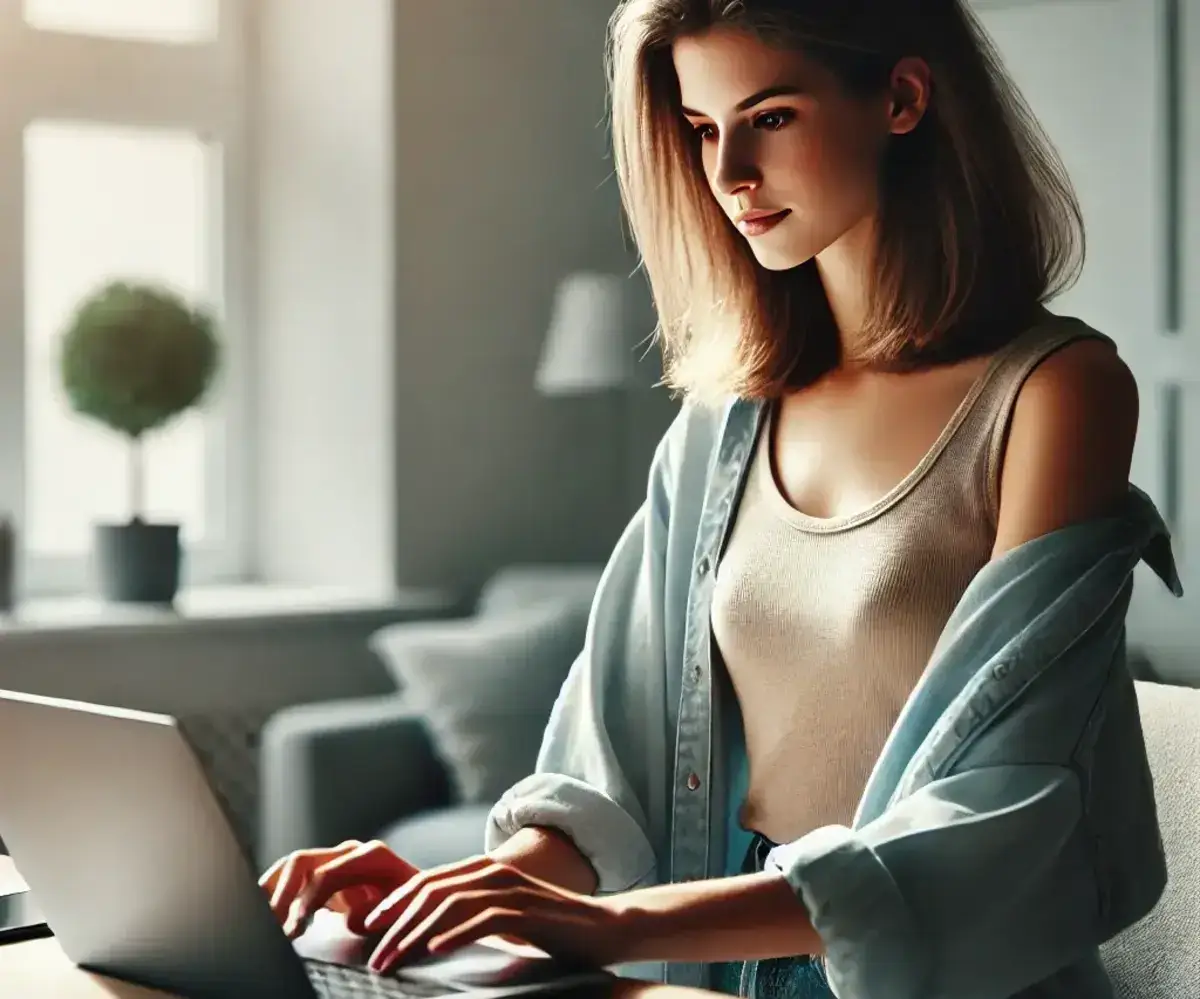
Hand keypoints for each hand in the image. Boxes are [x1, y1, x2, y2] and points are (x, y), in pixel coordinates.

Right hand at [258, 839, 417, 937]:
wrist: (425, 901)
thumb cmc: (415, 909)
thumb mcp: (400, 913)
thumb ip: (377, 912)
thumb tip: (352, 918)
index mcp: (371, 857)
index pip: (324, 873)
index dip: (305, 902)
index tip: (293, 929)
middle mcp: (350, 853)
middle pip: (301, 862)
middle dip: (281, 895)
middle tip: (272, 927)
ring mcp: (338, 861)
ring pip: (292, 867)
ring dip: (274, 891)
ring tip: (265, 919)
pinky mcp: (328, 875)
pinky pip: (295, 878)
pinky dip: (278, 893)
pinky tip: (271, 915)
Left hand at [360, 854, 633, 974]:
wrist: (605, 928)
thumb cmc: (553, 928)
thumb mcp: (505, 917)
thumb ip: (472, 914)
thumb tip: (428, 935)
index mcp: (484, 870)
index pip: (427, 881)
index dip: (394, 902)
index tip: (367, 928)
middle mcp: (494, 872)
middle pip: (430, 890)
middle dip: (395, 922)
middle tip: (372, 952)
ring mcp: (512, 889)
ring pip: (449, 904)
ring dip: (415, 934)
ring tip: (393, 960)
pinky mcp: (529, 910)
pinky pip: (483, 919)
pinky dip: (455, 934)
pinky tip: (434, 951)